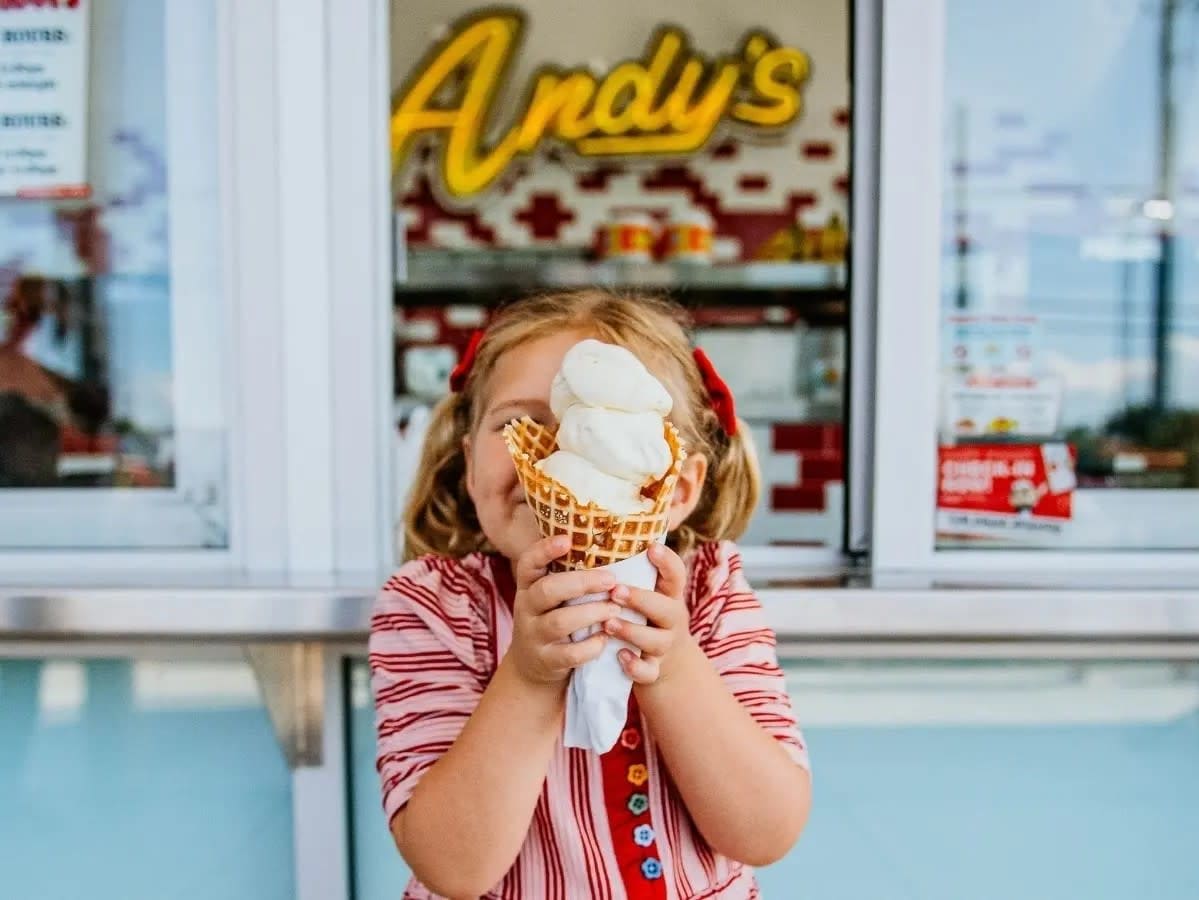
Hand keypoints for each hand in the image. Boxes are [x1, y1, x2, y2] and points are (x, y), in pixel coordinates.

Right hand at [507, 535, 623, 686]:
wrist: (531, 668)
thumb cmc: (551, 619)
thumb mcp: (550, 597)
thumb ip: (567, 575)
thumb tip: (608, 541)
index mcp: (528, 586)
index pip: (528, 563)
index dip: (544, 550)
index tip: (568, 539)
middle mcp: (526, 608)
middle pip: (547, 590)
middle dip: (581, 583)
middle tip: (611, 580)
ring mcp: (534, 636)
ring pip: (559, 622)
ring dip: (591, 613)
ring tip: (615, 608)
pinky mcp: (546, 661)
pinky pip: (569, 654)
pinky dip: (590, 647)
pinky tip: (605, 639)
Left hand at [604, 543, 692, 685]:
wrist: (664, 664)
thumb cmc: (645, 617)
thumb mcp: (647, 593)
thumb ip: (633, 572)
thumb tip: (595, 533)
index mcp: (668, 596)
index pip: (676, 575)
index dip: (667, 561)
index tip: (651, 547)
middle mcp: (671, 619)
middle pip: (666, 608)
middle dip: (641, 599)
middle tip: (616, 591)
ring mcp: (664, 646)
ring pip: (656, 640)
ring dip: (632, 631)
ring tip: (609, 623)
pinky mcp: (654, 670)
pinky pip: (649, 672)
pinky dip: (636, 667)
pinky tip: (620, 658)